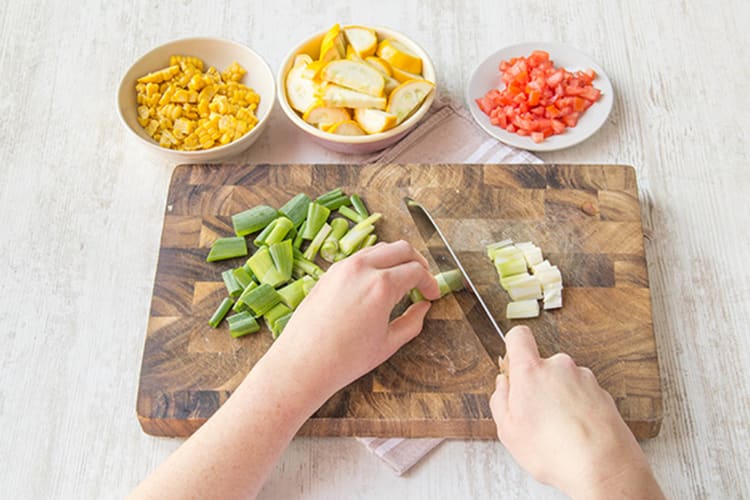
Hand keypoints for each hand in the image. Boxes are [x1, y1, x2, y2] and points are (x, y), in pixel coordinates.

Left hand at [267, 240, 440, 401]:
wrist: (302, 363)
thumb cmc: (344, 359)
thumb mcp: (388, 344)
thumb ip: (413, 322)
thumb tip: (423, 307)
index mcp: (382, 285)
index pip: (417, 270)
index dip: (430, 282)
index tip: (432, 294)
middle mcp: (362, 268)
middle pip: (401, 248)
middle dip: (417, 263)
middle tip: (422, 280)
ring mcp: (343, 267)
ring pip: (379, 248)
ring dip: (396, 259)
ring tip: (401, 280)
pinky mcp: (329, 272)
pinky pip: (359, 257)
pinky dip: (375, 263)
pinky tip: (378, 282)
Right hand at [490, 326, 662, 498]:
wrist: (604, 468)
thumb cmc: (555, 451)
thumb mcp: (508, 431)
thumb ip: (500, 399)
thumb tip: (503, 385)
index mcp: (531, 371)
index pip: (519, 336)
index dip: (513, 346)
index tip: (512, 363)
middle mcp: (560, 367)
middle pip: (542, 365)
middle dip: (537, 385)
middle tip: (534, 415)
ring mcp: (585, 379)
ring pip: (563, 381)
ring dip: (559, 399)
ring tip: (558, 431)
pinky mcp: (603, 393)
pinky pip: (582, 395)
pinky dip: (578, 409)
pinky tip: (576, 434)